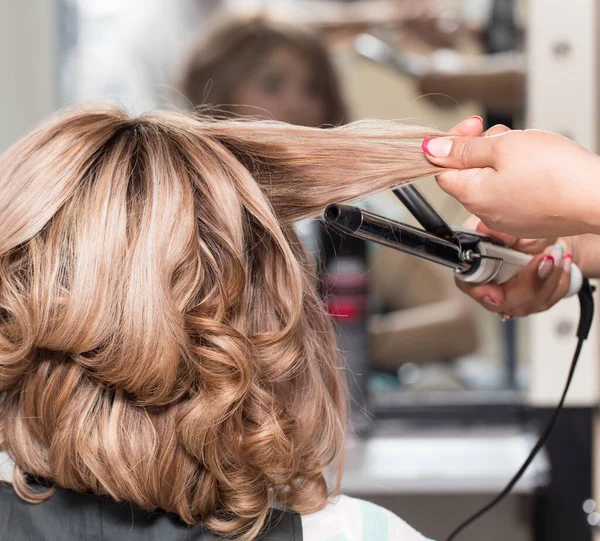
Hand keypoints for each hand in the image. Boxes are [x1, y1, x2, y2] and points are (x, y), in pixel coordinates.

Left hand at [421, 124, 599, 237]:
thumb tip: (431, 149)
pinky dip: (520, 175)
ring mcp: (507, 219)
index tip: (471, 128)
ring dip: (503, 159)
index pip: (442, 169)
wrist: (599, 197)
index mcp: (472, 195)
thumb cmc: (557, 173)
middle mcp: (485, 213)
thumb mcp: (503, 146)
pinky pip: (513, 192)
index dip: (452, 145)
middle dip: (482, 149)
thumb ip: (464, 149)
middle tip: (506, 137)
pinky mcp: (528, 219)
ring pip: (492, 180)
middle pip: (468, 173)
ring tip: (529, 149)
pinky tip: (539, 166)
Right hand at [455, 216, 573, 316]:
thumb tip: (483, 230)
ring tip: (556, 253)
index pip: (470, 287)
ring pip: (529, 303)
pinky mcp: (533, 304)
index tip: (497, 293)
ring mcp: (513, 301)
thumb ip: (495, 231)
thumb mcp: (511, 227)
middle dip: (528, 282)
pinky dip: (559, 280)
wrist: (550, 239)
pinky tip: (562, 262)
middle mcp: (492, 289)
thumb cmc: (525, 232)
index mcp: (476, 268)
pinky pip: (548, 300)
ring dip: (548, 277)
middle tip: (544, 258)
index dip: (482, 293)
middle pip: (503, 302)